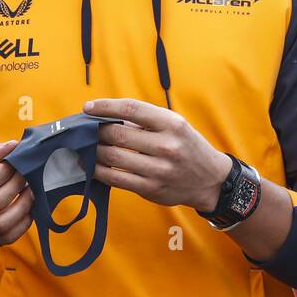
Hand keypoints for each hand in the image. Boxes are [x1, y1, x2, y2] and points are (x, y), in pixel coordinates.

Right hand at [0, 139, 33, 249]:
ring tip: (30, 191)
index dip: (6, 172)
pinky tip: (26, 210)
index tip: (16, 162)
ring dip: (23, 208)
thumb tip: (13, 146)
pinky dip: (21, 226)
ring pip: (2, 225)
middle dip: (17, 186)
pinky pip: (5, 239)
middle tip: (27, 174)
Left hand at [84, 98, 232, 211]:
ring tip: (86, 147)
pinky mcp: (151, 189)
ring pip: (113, 156)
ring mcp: (159, 169)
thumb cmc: (185, 146)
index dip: (105, 107)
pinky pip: (116, 178)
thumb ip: (145, 120)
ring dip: (93, 151)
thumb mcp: (174, 125)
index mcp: (172, 124)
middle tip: (86, 130)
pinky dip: (99, 170)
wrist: (210, 179)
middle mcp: (167, 146)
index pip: (131, 109)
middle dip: (96, 131)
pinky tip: (93, 165)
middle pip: (118, 133)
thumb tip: (105, 116)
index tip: (88, 108)